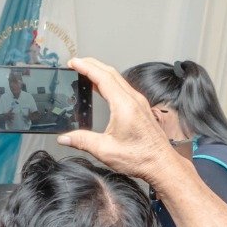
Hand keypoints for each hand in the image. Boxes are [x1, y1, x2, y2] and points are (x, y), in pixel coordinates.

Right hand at [57, 57, 186, 184]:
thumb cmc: (139, 158)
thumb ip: (82, 141)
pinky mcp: (140, 107)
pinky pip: (123, 87)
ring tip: (85, 70)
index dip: (86, 67)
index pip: (103, 78)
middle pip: (111, 73)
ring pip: (118, 78)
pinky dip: (109, 81)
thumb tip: (64, 138)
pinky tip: (102, 87)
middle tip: (76, 62)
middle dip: (92, 64)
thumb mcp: (105, 151)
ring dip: (101, 71)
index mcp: (124, 106)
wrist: (161, 164)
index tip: (73, 62)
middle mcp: (133, 100)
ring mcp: (139, 102)